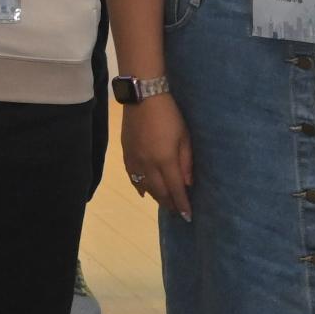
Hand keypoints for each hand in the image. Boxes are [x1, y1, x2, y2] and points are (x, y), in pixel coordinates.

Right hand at [121, 93, 193, 220]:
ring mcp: (134, 160)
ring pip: (145, 187)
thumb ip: (186, 162)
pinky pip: (132, 177)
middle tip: (178, 212)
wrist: (142, 96)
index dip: (182, 204)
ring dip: (156, 197)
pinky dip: (139, 187)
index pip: (175, 189)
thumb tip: (187, 184)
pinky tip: (143, 192)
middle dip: (170, 204)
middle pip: (159, 192)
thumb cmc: (170, 114)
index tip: (188, 217)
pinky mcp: (126, 154)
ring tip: (165, 203)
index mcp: (165, 160)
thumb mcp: (184, 136)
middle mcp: (148, 164)